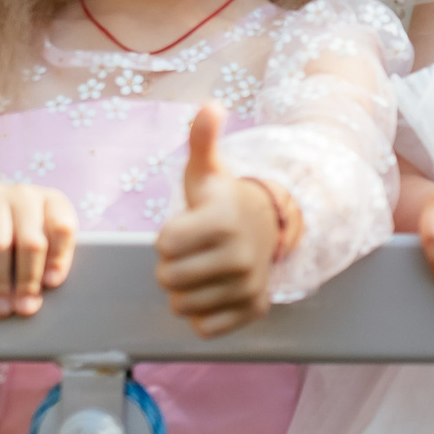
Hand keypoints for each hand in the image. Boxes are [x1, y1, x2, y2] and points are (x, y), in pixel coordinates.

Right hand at [0, 183, 77, 318]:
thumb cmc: (17, 232)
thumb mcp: (39, 237)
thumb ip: (45, 261)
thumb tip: (34, 302)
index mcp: (53, 201)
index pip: (63, 228)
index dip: (58, 258)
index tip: (52, 284)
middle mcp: (25, 195)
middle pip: (32, 241)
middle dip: (28, 280)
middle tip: (24, 308)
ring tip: (0, 307)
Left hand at [156, 103, 282, 337]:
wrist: (269, 228)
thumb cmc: (222, 201)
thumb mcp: (207, 172)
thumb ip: (202, 140)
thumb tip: (210, 106)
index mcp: (222, 221)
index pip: (163, 245)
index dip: (167, 237)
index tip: (185, 227)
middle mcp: (239, 256)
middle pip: (168, 279)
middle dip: (171, 266)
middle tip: (192, 252)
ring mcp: (248, 286)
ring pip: (182, 306)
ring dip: (185, 292)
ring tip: (202, 271)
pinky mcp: (253, 310)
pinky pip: (205, 328)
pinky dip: (203, 315)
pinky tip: (213, 292)